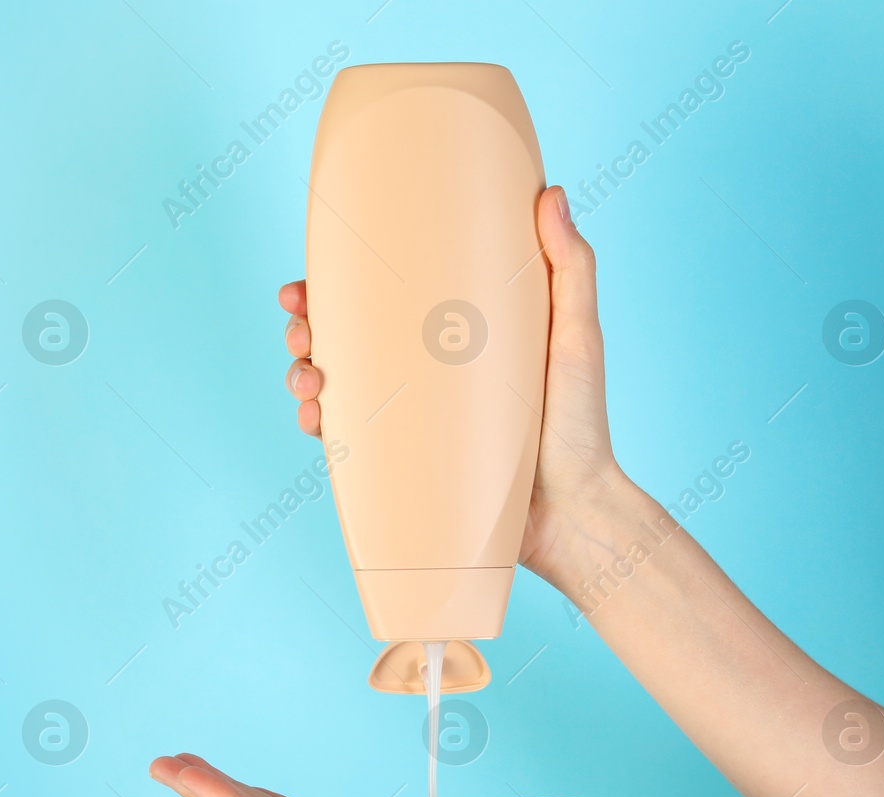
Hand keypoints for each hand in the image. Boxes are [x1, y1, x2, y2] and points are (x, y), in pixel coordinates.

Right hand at [279, 185, 624, 581]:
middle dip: (305, 328)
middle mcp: (428, 373)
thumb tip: (551, 192)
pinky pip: (347, 441)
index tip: (310, 277)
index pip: (388, 296)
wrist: (573, 517)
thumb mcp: (578, 337)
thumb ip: (571, 268)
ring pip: (336, 385)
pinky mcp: (405, 464)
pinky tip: (314, 419)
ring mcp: (413, 419)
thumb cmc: (583, 427)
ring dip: (302, 373)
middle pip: (347, 337)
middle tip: (300, 329)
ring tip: (307, 378)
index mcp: (457, 334)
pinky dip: (318, 425)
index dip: (339, 283)